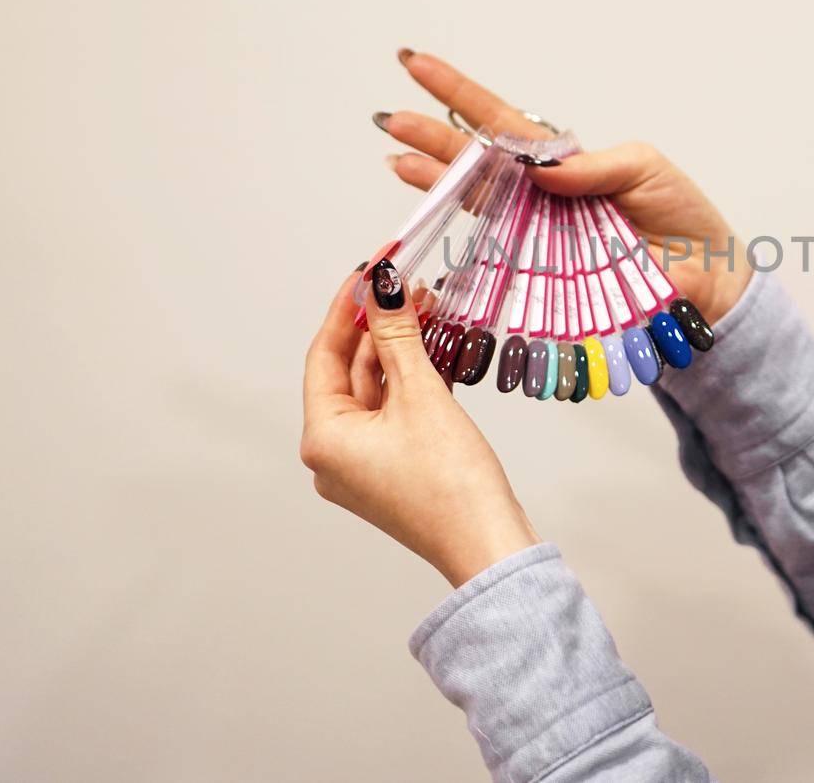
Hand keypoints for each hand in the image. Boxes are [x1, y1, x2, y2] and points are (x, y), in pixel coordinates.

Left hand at [301, 264, 539, 586]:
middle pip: (350, 371)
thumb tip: (384, 286)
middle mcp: (334, 455)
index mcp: (323, 439)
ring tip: (428, 305)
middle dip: (381, 325)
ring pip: (377, 390)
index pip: (325, 355)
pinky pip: (396, 412)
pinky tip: (436, 346)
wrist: (490, 545)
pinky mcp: (395, 470)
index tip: (370, 268)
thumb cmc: (451, 482)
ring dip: (401, 349)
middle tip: (407, 281)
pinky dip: (413, 380)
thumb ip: (398, 336)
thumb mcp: (421, 395)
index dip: (348, 307)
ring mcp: (365, 465)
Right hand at [375, 50, 753, 325]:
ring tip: (396, 158)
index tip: (417, 64)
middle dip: (433, 137)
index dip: (460, 94)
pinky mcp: (544, 271)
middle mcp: (540, 195)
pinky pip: (497, 246)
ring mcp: (538, 232)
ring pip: (476, 199)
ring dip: (435, 179)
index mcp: (563, 162)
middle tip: (389, 117)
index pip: (503, 122)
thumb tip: (540, 168)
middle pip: (476, 159)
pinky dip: (467, 230)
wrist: (706, 277)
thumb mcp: (645, 170)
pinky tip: (434, 209)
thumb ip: (593, 166)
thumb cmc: (682, 218)